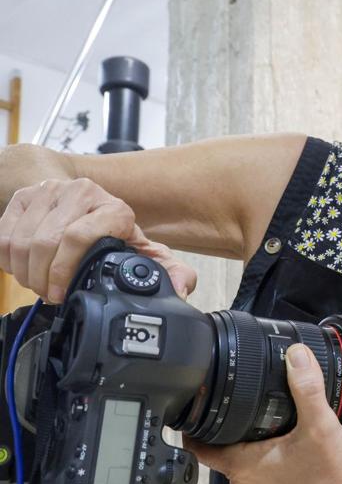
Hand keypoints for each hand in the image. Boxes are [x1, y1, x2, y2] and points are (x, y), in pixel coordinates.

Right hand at [0, 177, 196, 302]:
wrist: (90, 207)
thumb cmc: (116, 237)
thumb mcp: (145, 254)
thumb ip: (168, 272)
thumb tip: (182, 287)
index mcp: (115, 209)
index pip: (79, 237)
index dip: (65, 271)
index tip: (62, 292)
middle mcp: (83, 192)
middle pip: (46, 241)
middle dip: (43, 277)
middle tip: (49, 293)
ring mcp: (51, 190)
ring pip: (22, 239)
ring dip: (25, 271)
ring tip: (37, 283)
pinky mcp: (25, 195)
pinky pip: (4, 233)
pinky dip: (7, 258)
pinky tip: (22, 267)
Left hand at [183, 344, 341, 483]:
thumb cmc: (334, 476)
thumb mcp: (319, 425)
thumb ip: (306, 388)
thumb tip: (296, 354)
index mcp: (244, 467)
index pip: (198, 447)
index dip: (191, 425)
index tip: (190, 401)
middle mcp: (246, 481)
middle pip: (216, 448)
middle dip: (216, 423)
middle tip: (219, 392)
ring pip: (237, 455)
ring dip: (238, 434)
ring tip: (244, 404)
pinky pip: (255, 462)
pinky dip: (257, 444)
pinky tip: (273, 427)